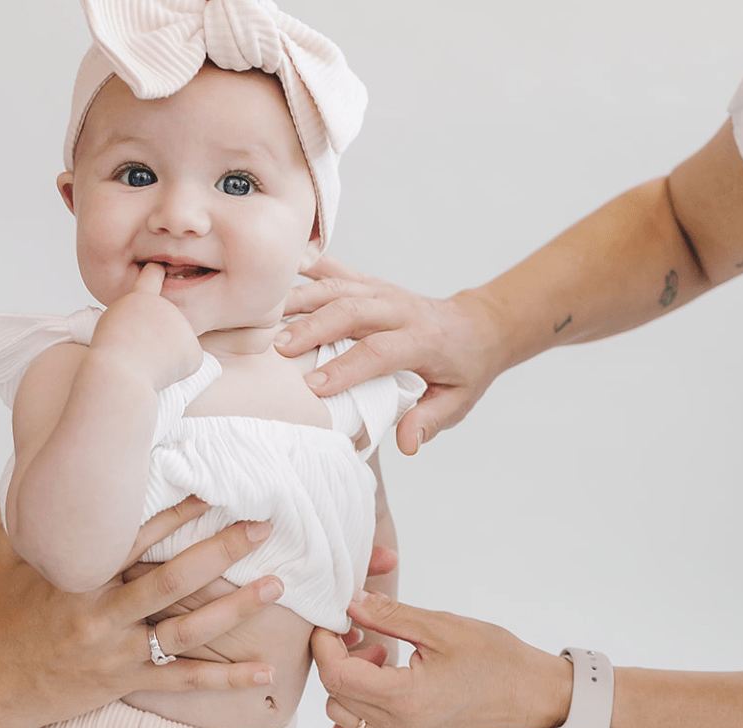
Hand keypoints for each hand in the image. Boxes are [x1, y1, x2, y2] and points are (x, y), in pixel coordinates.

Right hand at [0, 498, 283, 727]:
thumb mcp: (6, 556)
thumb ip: (34, 513)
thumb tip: (48, 462)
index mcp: (76, 576)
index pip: (135, 538)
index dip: (175, 512)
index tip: (211, 489)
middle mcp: (100, 614)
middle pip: (172, 580)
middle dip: (221, 550)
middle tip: (262, 525)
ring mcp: (116, 652)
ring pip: (187, 630)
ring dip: (236, 609)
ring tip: (276, 585)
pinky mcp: (125, 683)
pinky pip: (183, 681)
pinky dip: (226, 679)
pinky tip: (265, 673)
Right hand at [92, 262, 202, 390]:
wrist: (121, 374)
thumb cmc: (111, 355)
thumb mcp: (113, 325)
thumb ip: (135, 319)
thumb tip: (158, 336)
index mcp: (141, 299)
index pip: (151, 278)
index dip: (155, 273)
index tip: (160, 268)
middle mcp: (166, 307)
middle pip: (164, 326)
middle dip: (156, 341)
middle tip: (137, 352)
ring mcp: (183, 327)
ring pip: (176, 346)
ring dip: (165, 357)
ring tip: (146, 362)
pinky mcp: (195, 350)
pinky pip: (187, 363)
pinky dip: (177, 372)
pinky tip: (161, 373)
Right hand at [276, 256, 508, 454]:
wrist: (477, 325)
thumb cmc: (464, 368)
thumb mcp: (457, 401)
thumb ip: (430, 421)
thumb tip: (407, 445)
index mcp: (423, 339)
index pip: (379, 351)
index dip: (345, 369)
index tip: (314, 387)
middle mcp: (401, 308)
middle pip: (351, 310)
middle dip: (312, 328)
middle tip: (278, 350)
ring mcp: (383, 291)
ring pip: (338, 287)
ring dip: (300, 300)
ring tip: (265, 318)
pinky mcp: (370, 284)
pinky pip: (335, 270)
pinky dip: (305, 267)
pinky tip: (277, 270)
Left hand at [312, 592, 572, 727]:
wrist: (531, 694)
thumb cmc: (494, 657)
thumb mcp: (440, 626)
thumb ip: (389, 615)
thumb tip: (350, 603)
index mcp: (405, 699)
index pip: (336, 677)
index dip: (324, 647)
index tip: (330, 625)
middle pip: (335, 697)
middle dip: (337, 663)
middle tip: (361, 636)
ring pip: (347, 716)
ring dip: (351, 685)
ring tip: (382, 659)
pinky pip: (370, 727)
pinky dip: (368, 702)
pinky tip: (393, 678)